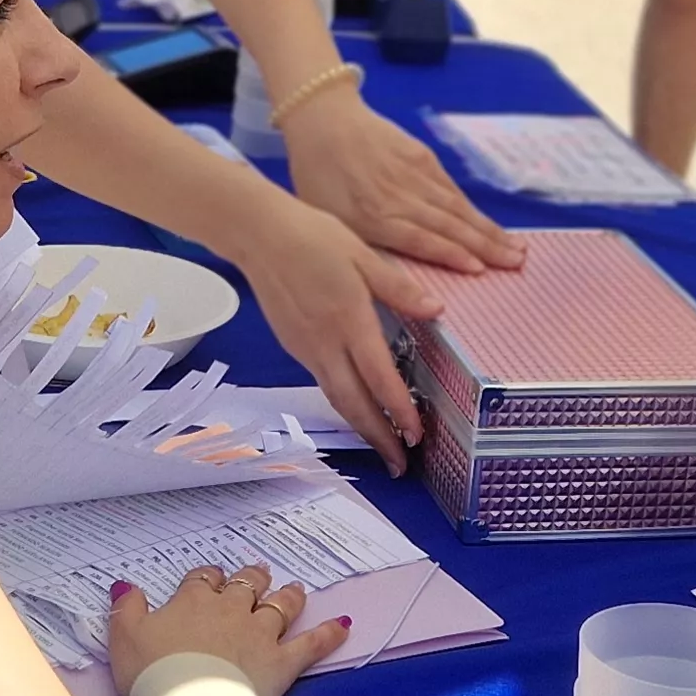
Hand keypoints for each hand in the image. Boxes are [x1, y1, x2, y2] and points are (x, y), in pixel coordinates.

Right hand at [108, 564, 350, 695]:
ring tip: (294, 589)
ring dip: (287, 596)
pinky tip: (344, 625)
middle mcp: (231, 611)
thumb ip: (127, 610)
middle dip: (252, 578)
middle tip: (258, 574)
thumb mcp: (125, 639)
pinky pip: (312, 644)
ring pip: (279, 606)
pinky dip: (329, 634)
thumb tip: (125, 587)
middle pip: (246, 586)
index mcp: (194, 602)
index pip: (203, 579)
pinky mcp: (282, 662)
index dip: (208, 577)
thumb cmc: (154, 675)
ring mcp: (260, 635)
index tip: (211, 579)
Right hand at [224, 196, 441, 472]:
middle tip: (400, 462)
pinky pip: (323, 381)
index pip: (379, 377)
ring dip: (361, 425)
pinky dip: (343, 402)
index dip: (399, 410)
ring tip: (383, 445)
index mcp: (349, 320)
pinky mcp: (294, 344)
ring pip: (336, 397)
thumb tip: (436, 309)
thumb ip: (399, 288)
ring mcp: (306, 347)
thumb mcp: (363, 254)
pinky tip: (358, 405)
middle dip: (378, 437)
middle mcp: (325, 342)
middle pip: (353, 403)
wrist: (258, 233)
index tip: (417, 434)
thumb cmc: (312, 236)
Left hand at [279, 92, 519, 273]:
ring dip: (488, 229)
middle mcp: (402, 197)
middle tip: (517, 263)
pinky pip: (451, 188)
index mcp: (376, 217)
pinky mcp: (422, 156)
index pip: (423, 240)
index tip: (481, 270)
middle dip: (486, 246)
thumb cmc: (318, 178)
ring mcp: (416, 175)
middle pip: (450, 225)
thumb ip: (363, 246)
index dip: (453, 255)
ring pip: (457, 207)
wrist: (323, 120)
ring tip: (515, 247)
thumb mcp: (329, 220)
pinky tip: (488, 221)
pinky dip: (471, 207)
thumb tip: (394, 277)